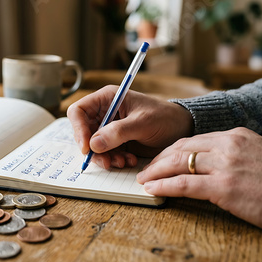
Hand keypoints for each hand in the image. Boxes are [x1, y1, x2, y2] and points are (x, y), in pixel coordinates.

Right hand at [67, 85, 193, 168]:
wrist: (182, 129)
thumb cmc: (165, 118)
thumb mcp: (142, 122)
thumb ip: (118, 132)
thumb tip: (93, 144)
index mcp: (107, 98)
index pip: (79, 111)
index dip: (79, 128)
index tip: (87, 147)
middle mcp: (105, 112)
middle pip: (83, 132)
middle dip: (93, 149)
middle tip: (106, 161)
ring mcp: (110, 128)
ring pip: (93, 146)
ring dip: (105, 157)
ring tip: (123, 162)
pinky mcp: (116, 142)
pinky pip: (106, 154)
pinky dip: (114, 160)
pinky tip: (129, 160)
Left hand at [137, 127, 261, 229]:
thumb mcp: (258, 152)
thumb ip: (233, 152)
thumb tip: (210, 160)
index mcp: (235, 135)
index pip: (192, 140)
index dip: (171, 150)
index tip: (161, 159)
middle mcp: (227, 145)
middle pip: (180, 148)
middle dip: (158, 159)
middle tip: (146, 169)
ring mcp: (224, 165)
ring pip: (178, 163)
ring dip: (156, 172)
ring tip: (145, 180)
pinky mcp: (223, 187)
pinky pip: (184, 184)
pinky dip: (164, 186)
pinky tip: (154, 189)